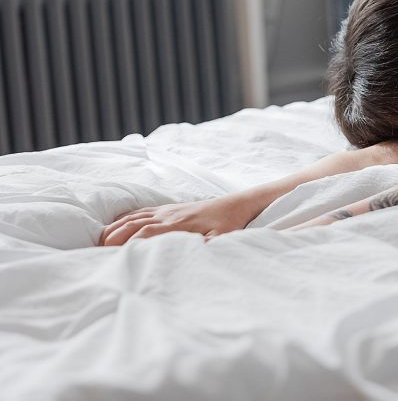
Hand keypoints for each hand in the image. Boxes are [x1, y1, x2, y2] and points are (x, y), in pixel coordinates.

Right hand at [98, 194, 259, 245]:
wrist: (236, 204)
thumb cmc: (228, 224)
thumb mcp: (221, 238)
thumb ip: (204, 246)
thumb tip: (188, 255)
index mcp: (178, 225)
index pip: (146, 234)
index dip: (129, 245)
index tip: (115, 259)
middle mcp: (167, 216)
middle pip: (132, 224)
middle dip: (113, 238)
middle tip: (96, 254)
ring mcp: (166, 210)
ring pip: (132, 217)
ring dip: (114, 229)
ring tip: (98, 244)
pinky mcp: (168, 208)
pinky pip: (140, 211)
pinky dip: (123, 218)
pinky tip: (114, 226)